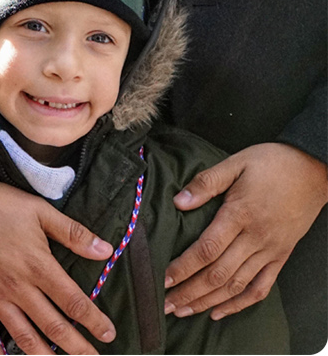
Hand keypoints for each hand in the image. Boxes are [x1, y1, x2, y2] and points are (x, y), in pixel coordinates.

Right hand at [0, 143, 114, 352]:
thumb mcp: (39, 211)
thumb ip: (74, 233)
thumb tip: (106, 251)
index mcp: (38, 266)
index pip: (75, 303)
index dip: (95, 322)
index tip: (109, 334)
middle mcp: (17, 287)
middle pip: (54, 326)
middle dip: (77, 347)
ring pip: (23, 336)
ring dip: (44, 355)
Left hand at [165, 142, 327, 318]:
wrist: (315, 170)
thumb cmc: (273, 164)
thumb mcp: (236, 163)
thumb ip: (205, 183)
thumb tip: (178, 202)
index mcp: (241, 214)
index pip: (207, 249)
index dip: (183, 268)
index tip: (162, 279)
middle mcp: (256, 237)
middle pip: (218, 274)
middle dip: (188, 292)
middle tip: (164, 305)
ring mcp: (271, 250)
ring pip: (237, 285)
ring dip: (208, 302)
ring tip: (183, 312)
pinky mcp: (282, 256)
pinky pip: (261, 287)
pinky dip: (240, 303)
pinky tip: (219, 312)